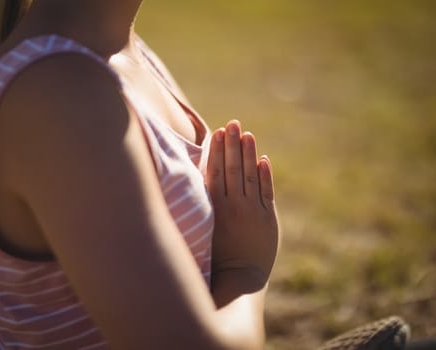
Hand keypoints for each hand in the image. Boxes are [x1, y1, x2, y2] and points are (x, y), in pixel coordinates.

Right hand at [206, 120, 278, 287]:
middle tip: (233, 123)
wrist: (238, 278)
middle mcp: (233, 206)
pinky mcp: (268, 219)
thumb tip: (194, 181)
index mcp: (214, 208)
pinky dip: (265, 175)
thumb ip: (201, 205)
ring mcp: (252, 212)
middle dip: (232, 145)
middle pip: (233, 169)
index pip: (215, 172)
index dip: (217, 151)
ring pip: (250, 177)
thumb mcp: (201, 229)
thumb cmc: (213, 255)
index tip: (217, 132)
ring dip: (249, 154)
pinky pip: (267, 192)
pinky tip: (263, 159)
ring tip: (247, 134)